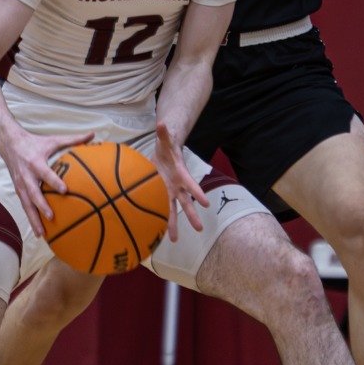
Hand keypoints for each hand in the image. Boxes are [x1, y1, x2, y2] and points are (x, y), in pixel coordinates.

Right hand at [4, 130, 94, 236]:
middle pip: (33, 193)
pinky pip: (25, 206)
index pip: (45, 173)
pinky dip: (31, 219)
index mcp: (35, 162)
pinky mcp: (18, 190)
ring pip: (26, 204)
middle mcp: (26, 175)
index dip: (54, 181)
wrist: (9, 143)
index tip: (65, 190)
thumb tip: (93, 134)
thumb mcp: (53, 140)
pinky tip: (39, 231)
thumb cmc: (34, 143)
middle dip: (41, 206)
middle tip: (52, 217)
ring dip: (34, 219)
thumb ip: (73, 139)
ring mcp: (20, 184)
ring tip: (42, 234)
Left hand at [152, 121, 209, 242]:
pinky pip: (162, 209)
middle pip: (186, 202)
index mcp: (181, 174)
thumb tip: (162, 123)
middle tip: (199, 229)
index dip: (198, 192)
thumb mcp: (165, 140)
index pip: (191, 184)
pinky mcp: (162, 195)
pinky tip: (157, 233)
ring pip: (174, 210)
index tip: (206, 204)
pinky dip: (160, 220)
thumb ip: (163, 134)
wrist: (164, 154)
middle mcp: (178, 186)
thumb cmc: (166, 147)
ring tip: (173, 240)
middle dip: (192, 215)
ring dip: (174, 224)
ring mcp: (170, 192)